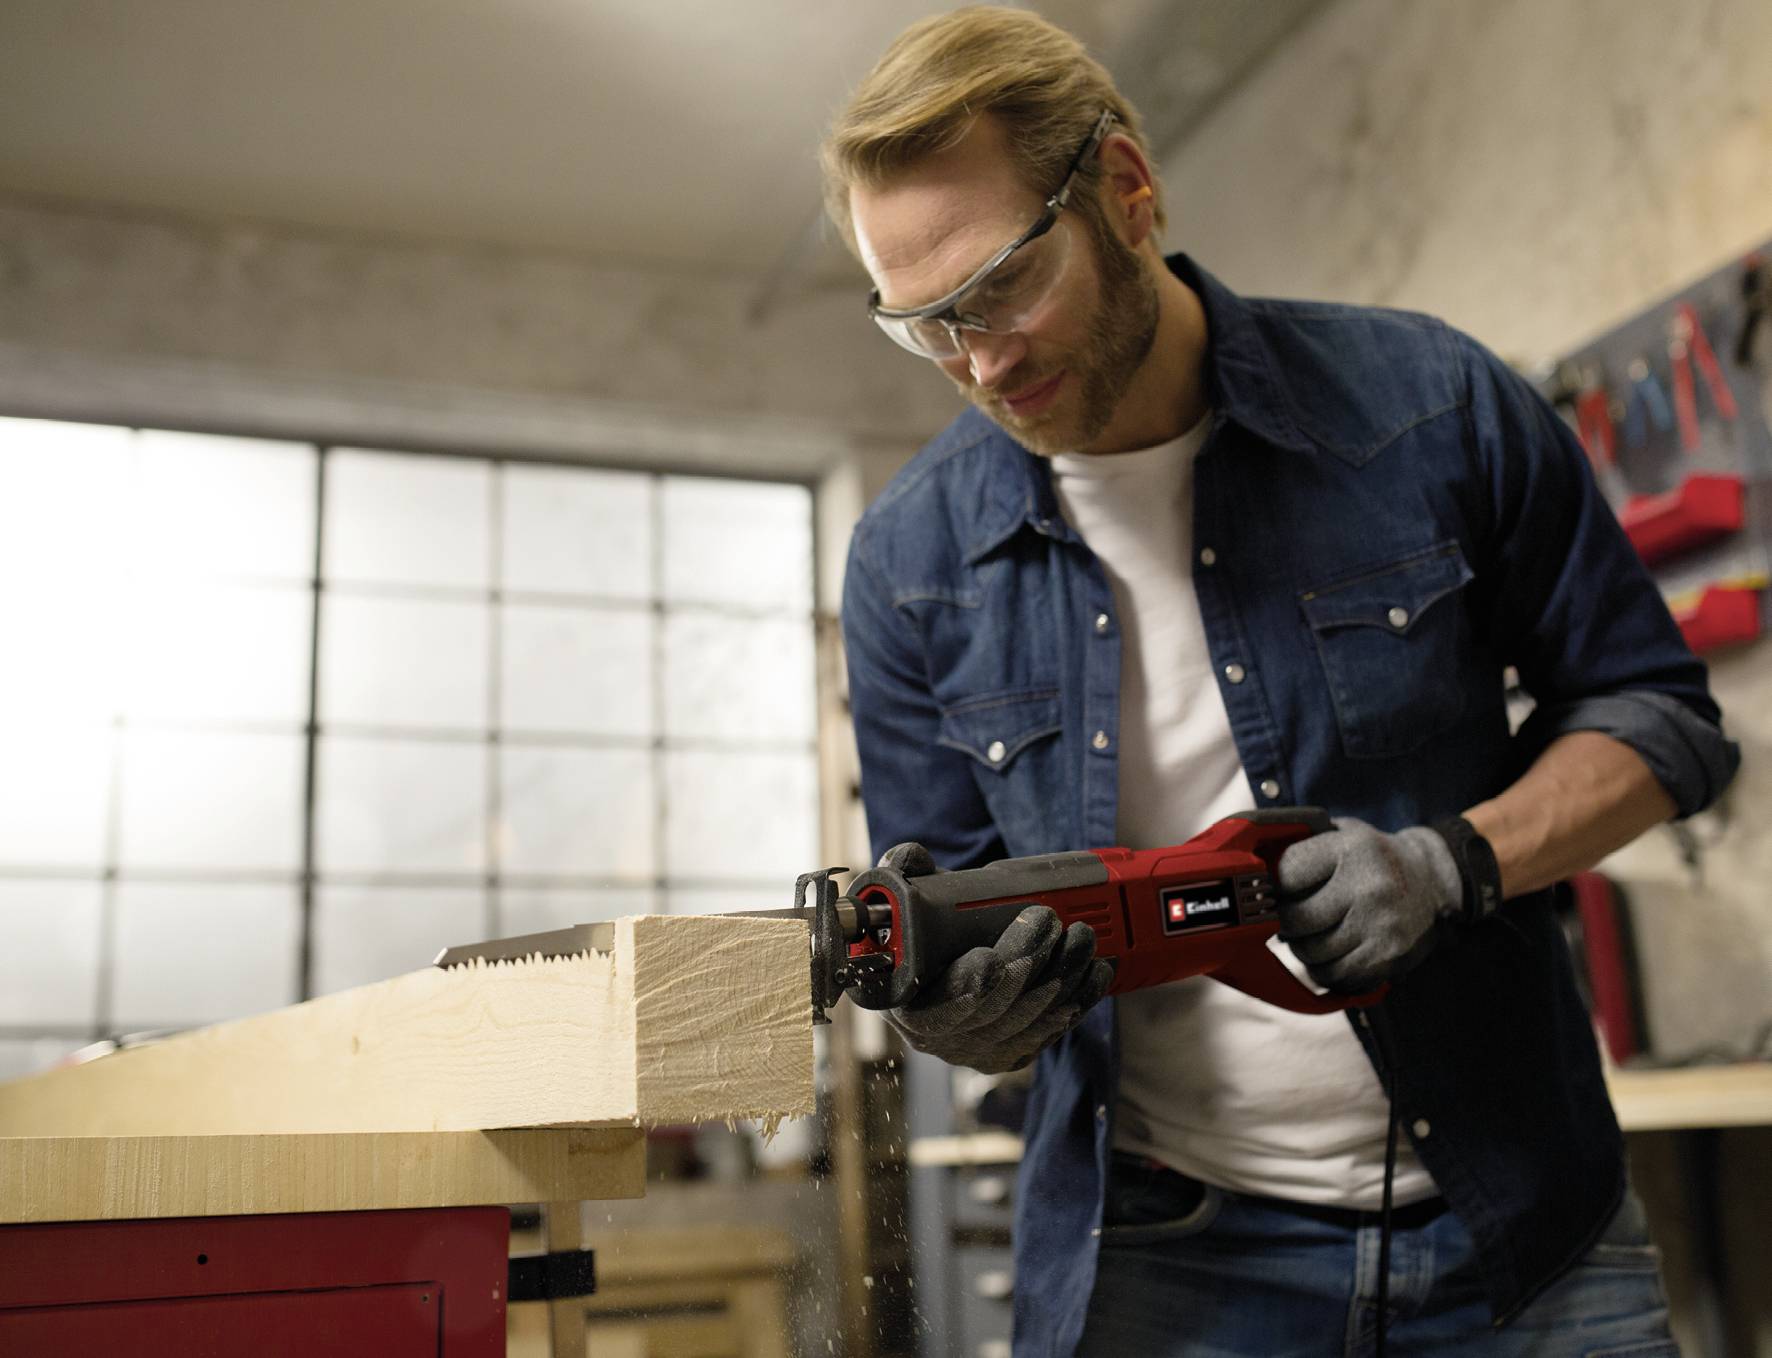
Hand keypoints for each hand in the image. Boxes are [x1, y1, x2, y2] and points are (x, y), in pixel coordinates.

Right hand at [877, 842, 1113, 1073]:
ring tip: (1083, 938)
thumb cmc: (927, 933)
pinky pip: (1053, 1031)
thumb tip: (911, 858)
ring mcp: (980, 1051)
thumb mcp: (908, 898)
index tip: (991, 957)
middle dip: (1029, 964)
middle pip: (995, 1009)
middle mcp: (943, 1038)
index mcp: (908, 1006)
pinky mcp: (1014, 1053)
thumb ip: (905, 872)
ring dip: (1064, 979)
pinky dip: (1080, 1000)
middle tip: (1051, 920)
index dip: (968, 985)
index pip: (940, 1004)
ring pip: (1031, 1021)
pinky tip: (1096, 972)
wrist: (943, 969)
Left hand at [1275, 818, 1462, 992]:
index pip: (1286, 874)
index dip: (1274, 886)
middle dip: (1285, 922)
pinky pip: (1334, 975)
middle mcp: (1367, 887)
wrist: (1434, 881)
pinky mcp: (1388, 957)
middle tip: (1290, 918)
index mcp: (1351, 849)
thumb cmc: (1373, 857)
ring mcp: (1380, 925)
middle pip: (1295, 920)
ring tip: (1315, 932)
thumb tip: (1252, 867)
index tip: (1276, 889)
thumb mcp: (1342, 833)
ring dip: (1303, 947)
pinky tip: (1332, 951)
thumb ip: (1300, 843)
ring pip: (1310, 953)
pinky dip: (1324, 968)